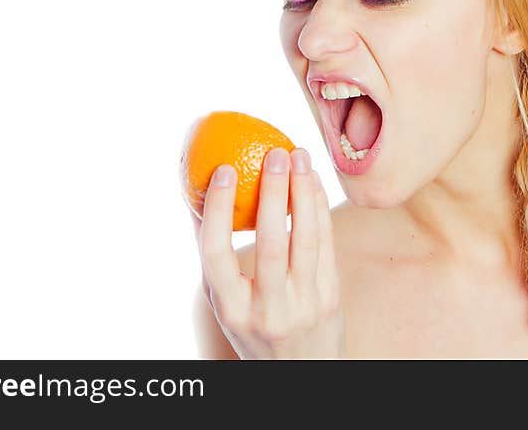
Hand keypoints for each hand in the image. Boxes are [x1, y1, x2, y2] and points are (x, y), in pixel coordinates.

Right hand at [190, 147, 344, 358]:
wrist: (300, 373)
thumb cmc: (253, 326)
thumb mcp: (226, 301)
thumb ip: (215, 256)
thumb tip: (197, 195)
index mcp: (230, 307)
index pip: (216, 253)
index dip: (218, 209)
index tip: (224, 170)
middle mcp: (266, 308)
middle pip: (270, 242)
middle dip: (274, 192)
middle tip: (276, 153)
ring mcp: (302, 304)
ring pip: (306, 240)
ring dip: (304, 193)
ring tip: (300, 156)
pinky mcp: (330, 298)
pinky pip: (326, 245)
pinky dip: (320, 209)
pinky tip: (314, 182)